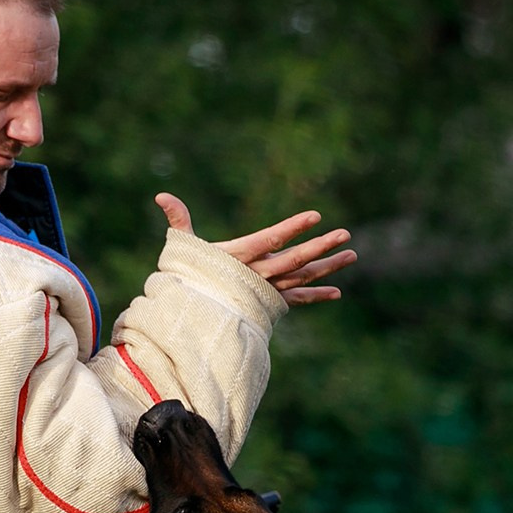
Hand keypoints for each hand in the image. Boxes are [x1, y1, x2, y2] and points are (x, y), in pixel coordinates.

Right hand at [157, 194, 355, 304]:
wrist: (192, 317)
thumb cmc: (187, 278)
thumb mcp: (182, 248)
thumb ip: (178, 219)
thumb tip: (161, 195)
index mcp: (240, 257)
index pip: (271, 238)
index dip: (292, 227)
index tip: (315, 216)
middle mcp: (258, 274)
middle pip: (295, 260)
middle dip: (321, 246)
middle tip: (346, 234)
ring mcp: (266, 291)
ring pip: (302, 278)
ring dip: (328, 267)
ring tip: (351, 254)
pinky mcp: (270, 304)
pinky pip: (297, 301)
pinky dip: (316, 296)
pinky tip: (336, 293)